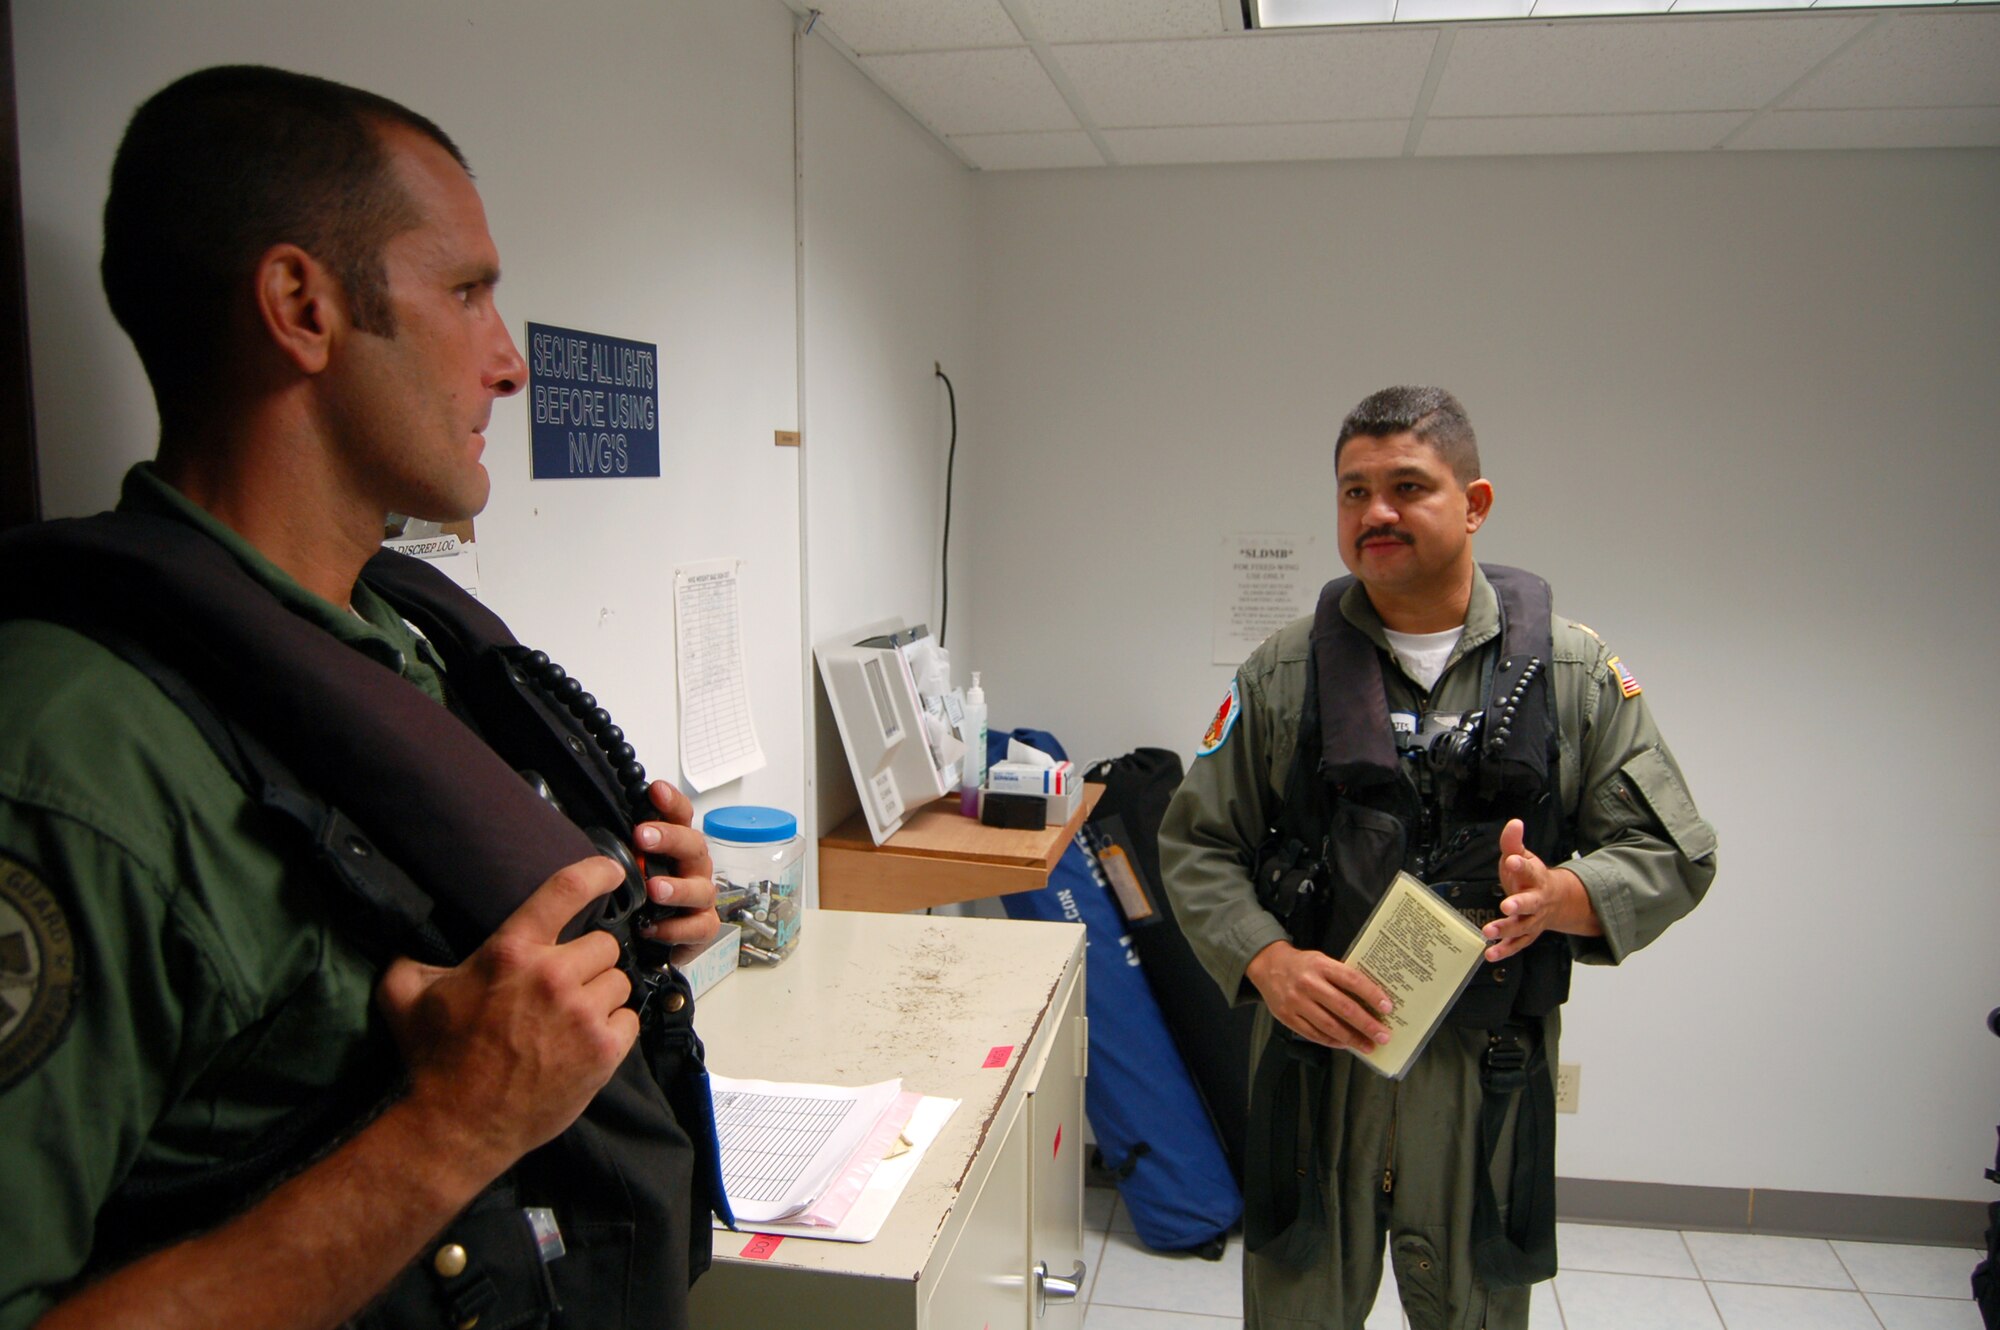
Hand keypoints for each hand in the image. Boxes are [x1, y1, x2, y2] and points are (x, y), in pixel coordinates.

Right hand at [377, 857, 638, 1171]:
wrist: (456, 1126)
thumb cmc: (433, 1058)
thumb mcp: (405, 996)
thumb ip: (411, 956)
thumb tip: (405, 932)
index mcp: (510, 951)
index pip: (567, 889)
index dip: (598, 872)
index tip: (613, 871)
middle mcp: (553, 976)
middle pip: (604, 944)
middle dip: (587, 960)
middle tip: (564, 984)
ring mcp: (582, 1014)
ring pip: (619, 981)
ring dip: (601, 994)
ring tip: (573, 1016)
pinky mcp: (603, 1051)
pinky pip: (629, 1019)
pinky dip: (614, 1028)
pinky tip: (586, 1040)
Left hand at [632, 779, 718, 945]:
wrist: (649, 933)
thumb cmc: (641, 891)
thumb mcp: (627, 863)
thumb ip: (619, 845)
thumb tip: (587, 821)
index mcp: (676, 844)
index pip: (681, 815)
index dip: (671, 802)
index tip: (656, 791)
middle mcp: (692, 867)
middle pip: (694, 845)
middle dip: (670, 838)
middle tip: (644, 837)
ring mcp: (700, 896)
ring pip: (701, 889)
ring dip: (678, 888)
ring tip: (655, 889)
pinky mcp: (702, 926)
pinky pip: (697, 927)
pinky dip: (676, 929)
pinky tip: (652, 928)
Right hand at [1244, 940, 1393, 1052]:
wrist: (1268, 966)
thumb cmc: (1302, 965)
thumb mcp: (1322, 961)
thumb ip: (1341, 977)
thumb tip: (1370, 1000)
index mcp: (1321, 965)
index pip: (1352, 980)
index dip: (1372, 994)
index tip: (1387, 1007)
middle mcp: (1308, 983)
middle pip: (1343, 1007)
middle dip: (1367, 1024)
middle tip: (1383, 1035)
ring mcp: (1296, 1002)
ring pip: (1329, 1025)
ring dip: (1352, 1038)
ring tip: (1367, 1045)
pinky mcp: (1287, 1017)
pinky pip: (1314, 1034)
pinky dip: (1332, 1041)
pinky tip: (1345, 1044)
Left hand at [1483, 818, 1601, 961]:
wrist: (1555, 900)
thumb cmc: (1531, 877)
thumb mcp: (1522, 856)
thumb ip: (1513, 842)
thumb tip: (1514, 823)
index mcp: (1535, 877)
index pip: (1528, 868)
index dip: (1520, 864)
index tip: (1512, 859)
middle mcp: (1537, 900)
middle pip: (1530, 903)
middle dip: (1519, 904)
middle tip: (1506, 905)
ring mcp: (1533, 919)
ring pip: (1522, 926)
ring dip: (1506, 930)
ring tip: (1488, 931)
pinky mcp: (1527, 934)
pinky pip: (1517, 944)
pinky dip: (1504, 950)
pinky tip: (1490, 953)